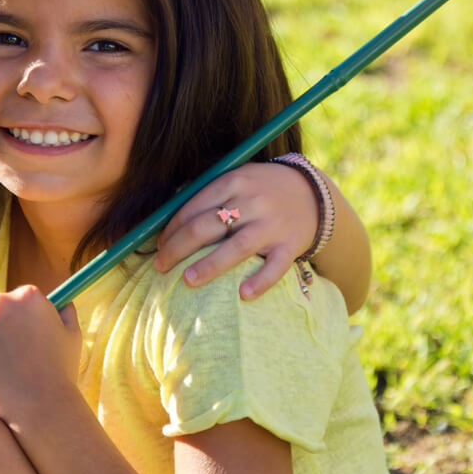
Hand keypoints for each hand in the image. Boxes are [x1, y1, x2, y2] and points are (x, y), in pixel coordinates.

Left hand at [0, 286, 81, 417]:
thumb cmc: (60, 373)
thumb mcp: (72, 336)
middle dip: (1, 328)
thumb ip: (66, 312)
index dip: (24, 321)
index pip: (20, 299)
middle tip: (12, 357)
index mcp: (29, 296)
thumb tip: (63, 302)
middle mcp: (0, 302)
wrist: (38, 407)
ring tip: (3, 371)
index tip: (26, 340)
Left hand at [153, 162, 317, 298]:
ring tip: (188, 280)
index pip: (194, 206)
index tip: (159, 245)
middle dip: (178, 247)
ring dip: (210, 265)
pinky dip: (260, 281)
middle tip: (161, 266)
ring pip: (237, 247)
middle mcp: (253, 201)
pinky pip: (275, 267)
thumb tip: (170, 222)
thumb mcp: (239, 179)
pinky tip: (243, 295)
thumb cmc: (264, 189)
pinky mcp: (290, 245)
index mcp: (235, 181)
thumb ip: (211, 195)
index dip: (172, 228)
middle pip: (208, 226)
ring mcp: (272, 225)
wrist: (314, 194)